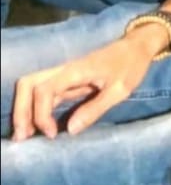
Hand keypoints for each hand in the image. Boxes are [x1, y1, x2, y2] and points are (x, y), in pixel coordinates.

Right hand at [11, 26, 164, 140]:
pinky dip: (36, 109)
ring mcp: (64, 76)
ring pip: (32, 87)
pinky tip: (38, 127)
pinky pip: (43, 93)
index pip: (44, 89)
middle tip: (22, 137)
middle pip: (28, 84)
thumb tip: (70, 130)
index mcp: (75, 70)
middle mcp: (64, 71)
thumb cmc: (130, 66)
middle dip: (21, 110)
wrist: (136, 47)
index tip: (51, 134)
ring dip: (24, 110)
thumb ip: (95, 109)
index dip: (40, 113)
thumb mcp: (119, 90)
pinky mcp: (67, 82)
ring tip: (25, 135)